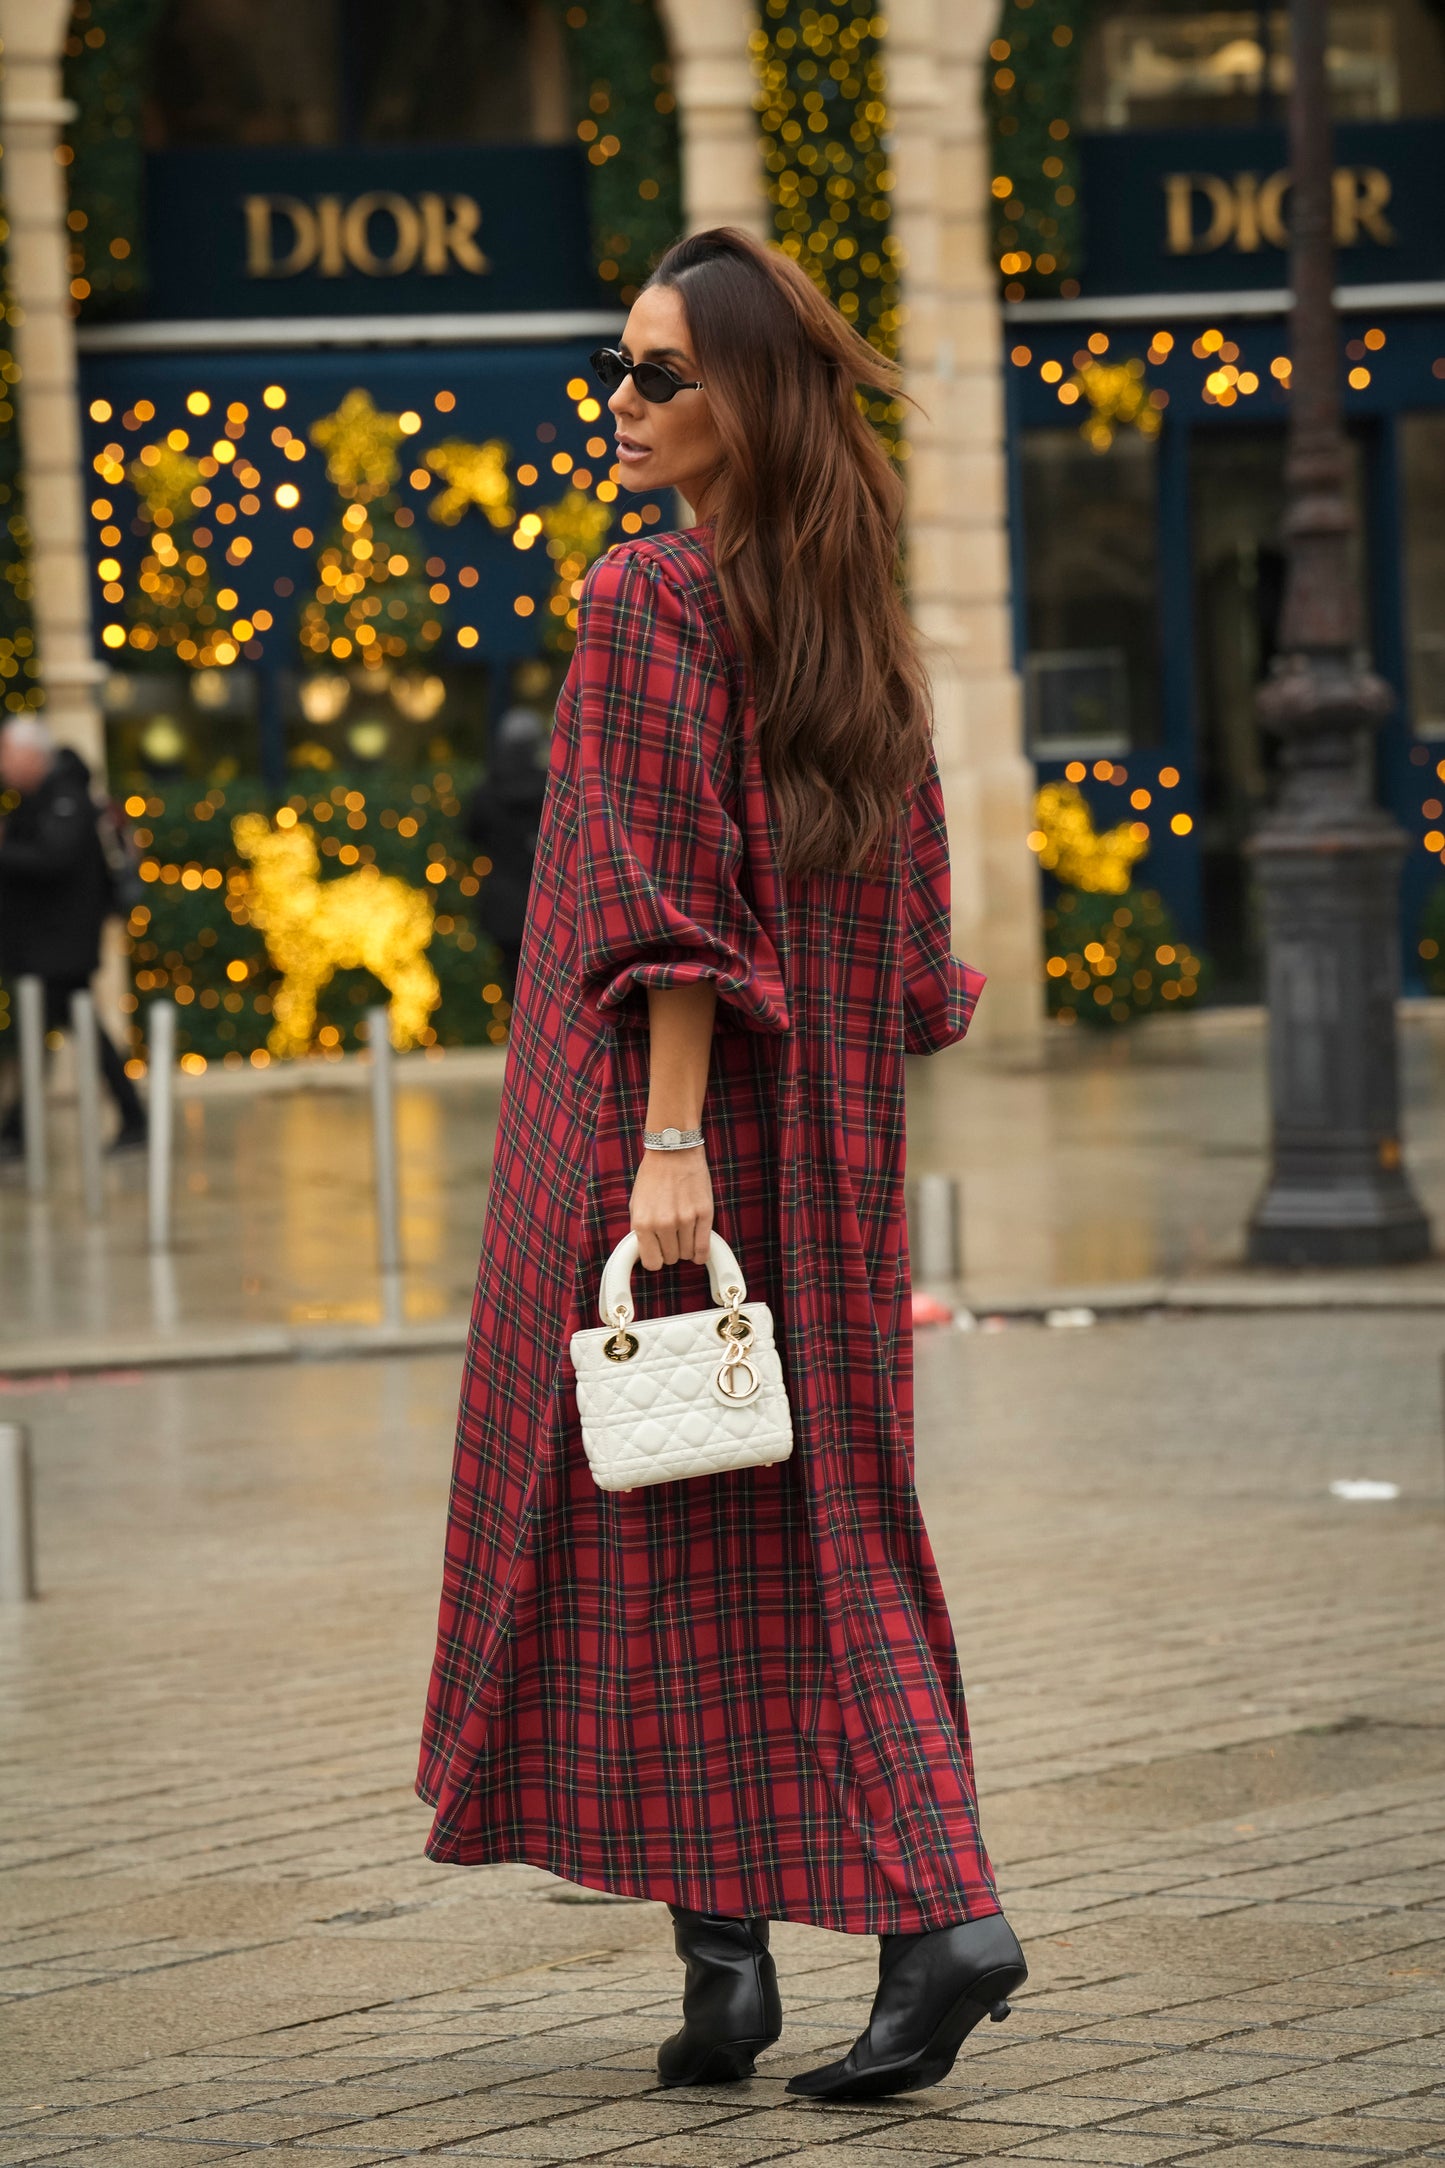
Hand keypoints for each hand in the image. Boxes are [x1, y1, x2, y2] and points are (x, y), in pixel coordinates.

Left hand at [630, 1144, 712, 1269]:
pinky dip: (701, 1253)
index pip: (652, 1262)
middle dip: (671, 1251)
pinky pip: (703, 1246)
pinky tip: (698, 1251)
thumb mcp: (636, 1204)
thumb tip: (645, 1251)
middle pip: (671, 1259)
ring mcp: (686, 1219)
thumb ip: (640, 1229)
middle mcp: (664, 1224)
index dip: (656, 1259)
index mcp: (643, 1223)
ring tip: (683, 1236)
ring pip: (688, 1254)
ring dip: (686, 1249)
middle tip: (671, 1239)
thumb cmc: (653, 1176)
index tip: (658, 1254)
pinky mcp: (704, 1213)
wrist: (673, 1152)